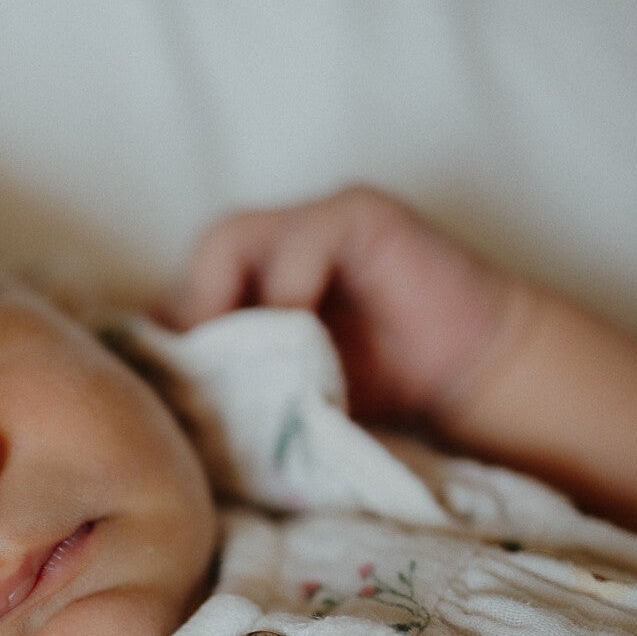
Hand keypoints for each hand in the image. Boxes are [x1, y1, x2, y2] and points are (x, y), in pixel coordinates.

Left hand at [162, 186, 526, 427]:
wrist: (470, 371)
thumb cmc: (376, 390)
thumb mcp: (284, 400)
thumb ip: (230, 393)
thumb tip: (165, 422)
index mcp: (243, 284)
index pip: (173, 296)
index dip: (166, 344)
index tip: (175, 399)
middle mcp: (270, 242)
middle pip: (191, 262)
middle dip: (190, 322)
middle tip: (203, 378)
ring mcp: (312, 221)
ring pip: (227, 238)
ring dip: (225, 302)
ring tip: (245, 359)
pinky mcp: (358, 213)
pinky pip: (302, 238)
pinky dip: (290, 290)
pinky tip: (304, 339)